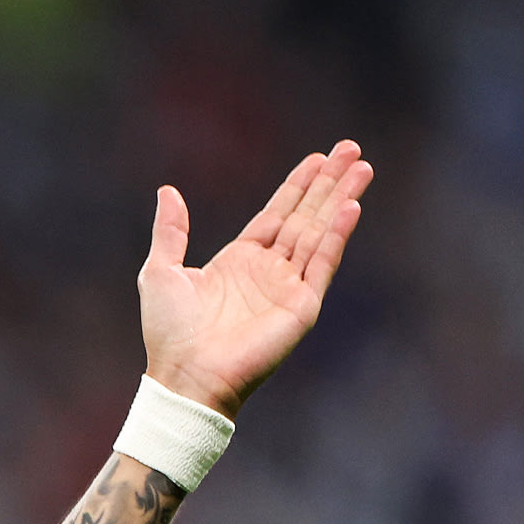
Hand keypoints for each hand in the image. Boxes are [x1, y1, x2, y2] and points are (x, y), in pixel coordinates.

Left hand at [138, 140, 372, 418]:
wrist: (185, 374)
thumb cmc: (169, 332)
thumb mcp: (160, 270)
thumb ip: (170, 230)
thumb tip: (168, 191)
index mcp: (239, 260)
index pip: (277, 213)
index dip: (298, 185)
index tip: (320, 158)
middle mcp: (268, 270)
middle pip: (305, 216)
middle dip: (329, 183)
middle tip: (352, 148)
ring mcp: (288, 287)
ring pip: (319, 232)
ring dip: (341, 199)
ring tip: (362, 168)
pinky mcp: (301, 306)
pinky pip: (322, 263)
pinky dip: (337, 234)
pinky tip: (351, 207)